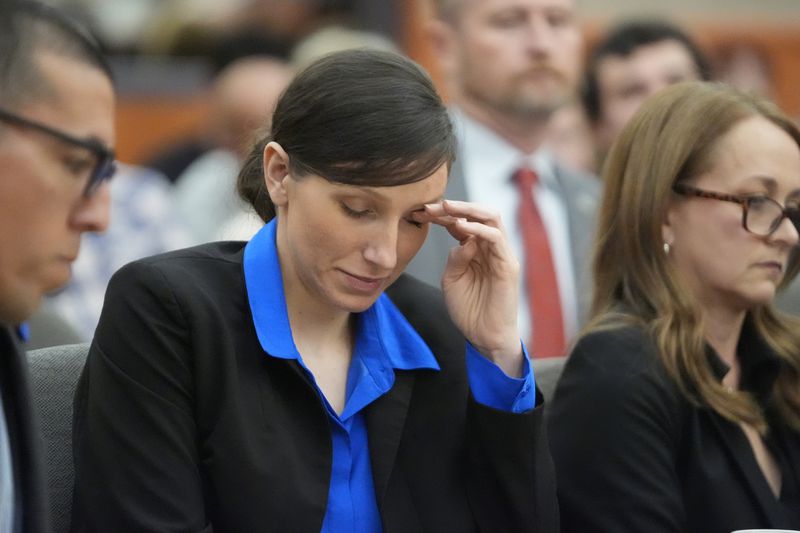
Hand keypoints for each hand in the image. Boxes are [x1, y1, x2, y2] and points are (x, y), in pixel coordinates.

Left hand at [412, 200, 522, 375]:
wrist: (485, 336)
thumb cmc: (469, 309)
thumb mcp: (452, 279)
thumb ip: (456, 257)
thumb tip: (461, 237)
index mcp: (476, 249)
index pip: (461, 222)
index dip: (441, 215)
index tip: (419, 212)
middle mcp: (490, 247)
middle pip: (477, 214)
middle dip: (453, 207)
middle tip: (431, 205)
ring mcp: (502, 254)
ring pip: (491, 218)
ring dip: (467, 210)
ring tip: (446, 208)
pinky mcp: (508, 264)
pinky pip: (496, 238)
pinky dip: (478, 229)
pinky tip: (460, 228)